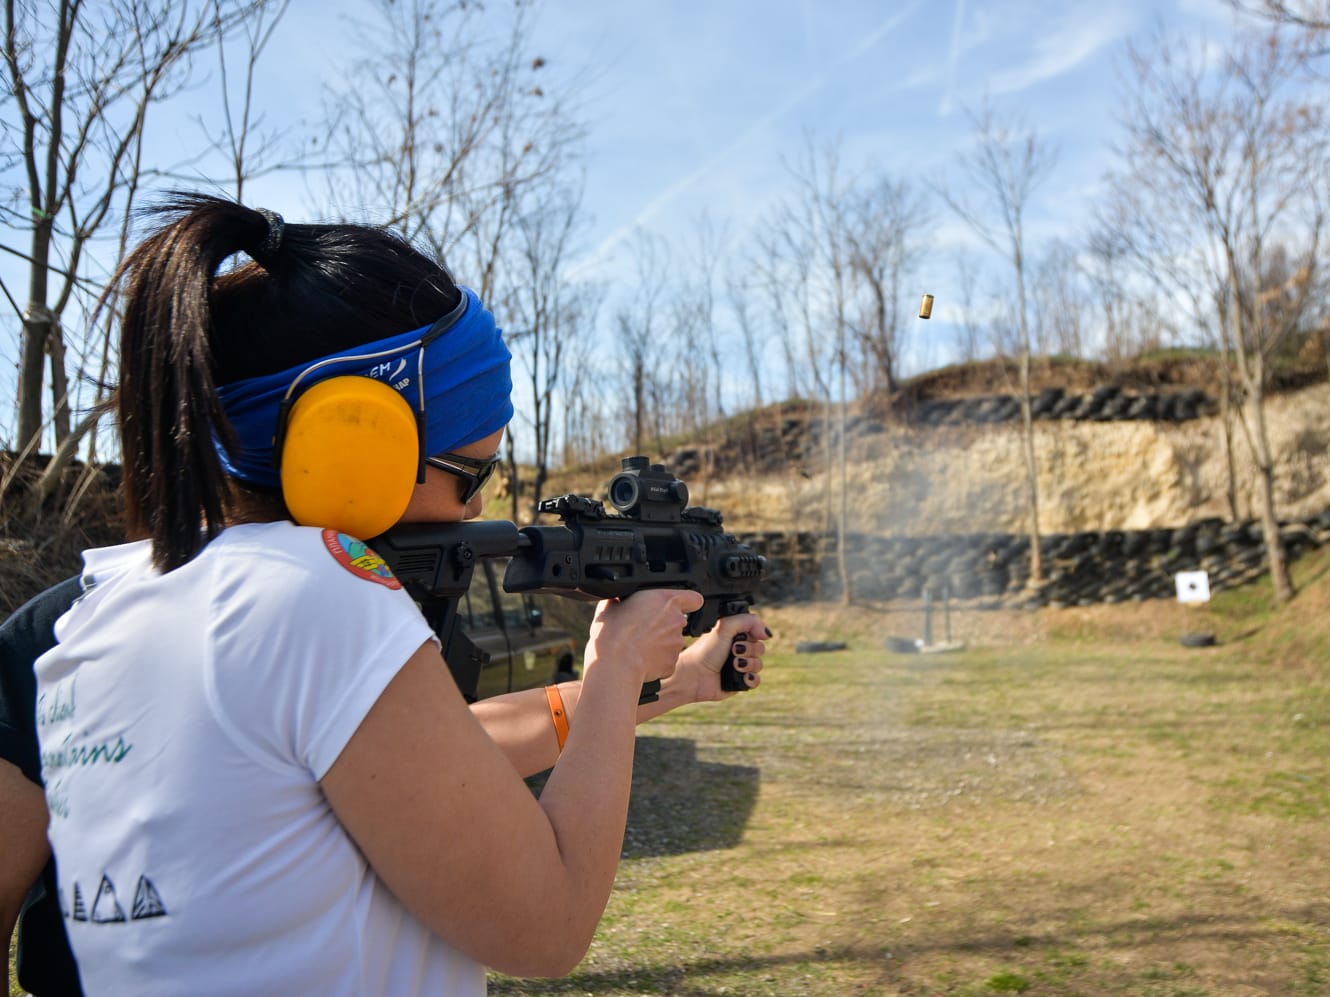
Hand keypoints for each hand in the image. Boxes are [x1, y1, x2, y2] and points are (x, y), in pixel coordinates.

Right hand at [584, 589, 704, 688]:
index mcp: (666, 600)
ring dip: (660, 642)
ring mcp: (676, 644)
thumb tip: (621, 598)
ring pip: (671, 641)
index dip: (686, 601)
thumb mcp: (613, 602)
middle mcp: (677, 621)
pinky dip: (656, 659)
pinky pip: (666, 659)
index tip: (675, 605)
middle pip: (677, 620)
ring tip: (638, 645)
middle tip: (643, 627)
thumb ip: (627, 598)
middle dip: (663, 623)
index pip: (694, 598)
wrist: (614, 662)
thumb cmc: (612, 631)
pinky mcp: (672, 663)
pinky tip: (640, 659)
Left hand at [668, 612, 769, 704]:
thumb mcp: (724, 627)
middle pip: (760, 648)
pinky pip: (755, 680)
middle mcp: (738, 649)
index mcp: (734, 635)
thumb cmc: (705, 651)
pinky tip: (739, 676)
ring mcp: (739, 666)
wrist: (694, 675)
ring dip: (748, 664)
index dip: (755, 633)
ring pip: (759, 664)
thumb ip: (747, 621)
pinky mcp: (739, 682)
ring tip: (734, 664)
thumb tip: (766, 633)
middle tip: (733, 650)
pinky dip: (750, 678)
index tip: (747, 636)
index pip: (757, 631)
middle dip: (749, 649)